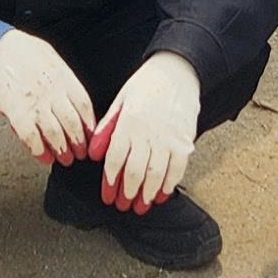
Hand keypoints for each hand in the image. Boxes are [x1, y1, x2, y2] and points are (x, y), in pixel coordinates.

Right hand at [0, 28, 96, 162]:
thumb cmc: (24, 51)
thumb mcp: (53, 58)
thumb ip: (66, 79)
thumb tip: (76, 100)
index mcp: (63, 77)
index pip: (84, 105)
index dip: (90, 124)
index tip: (91, 135)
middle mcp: (52, 92)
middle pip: (72, 123)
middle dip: (79, 142)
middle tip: (80, 152)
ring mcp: (35, 104)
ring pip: (55, 134)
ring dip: (62, 150)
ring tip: (65, 158)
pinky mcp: (17, 114)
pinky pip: (31, 138)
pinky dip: (39, 151)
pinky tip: (44, 156)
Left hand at [96, 50, 203, 205]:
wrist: (177, 71)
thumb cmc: (146, 86)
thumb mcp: (120, 101)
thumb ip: (106, 128)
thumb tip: (93, 153)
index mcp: (128, 122)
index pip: (116, 159)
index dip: (110, 182)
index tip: (107, 195)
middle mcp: (147, 133)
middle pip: (135, 171)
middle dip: (127, 193)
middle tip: (122, 205)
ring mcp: (168, 138)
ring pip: (156, 174)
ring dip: (146, 194)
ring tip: (140, 206)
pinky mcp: (184, 141)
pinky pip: (177, 169)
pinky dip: (169, 185)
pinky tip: (161, 194)